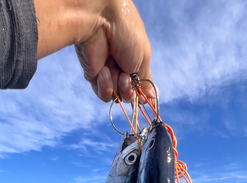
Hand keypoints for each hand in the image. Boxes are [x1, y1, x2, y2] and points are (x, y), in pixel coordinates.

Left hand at [35, 0, 153, 101]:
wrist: (101, 20)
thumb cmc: (127, 32)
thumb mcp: (143, 58)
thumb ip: (146, 81)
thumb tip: (153, 97)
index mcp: (135, 62)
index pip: (140, 86)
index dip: (142, 93)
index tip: (145, 94)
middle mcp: (122, 69)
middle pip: (129, 95)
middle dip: (130, 91)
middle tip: (127, 76)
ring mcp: (107, 73)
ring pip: (117, 97)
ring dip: (120, 88)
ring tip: (119, 73)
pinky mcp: (93, 76)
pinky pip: (103, 94)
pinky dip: (106, 87)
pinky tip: (104, 71)